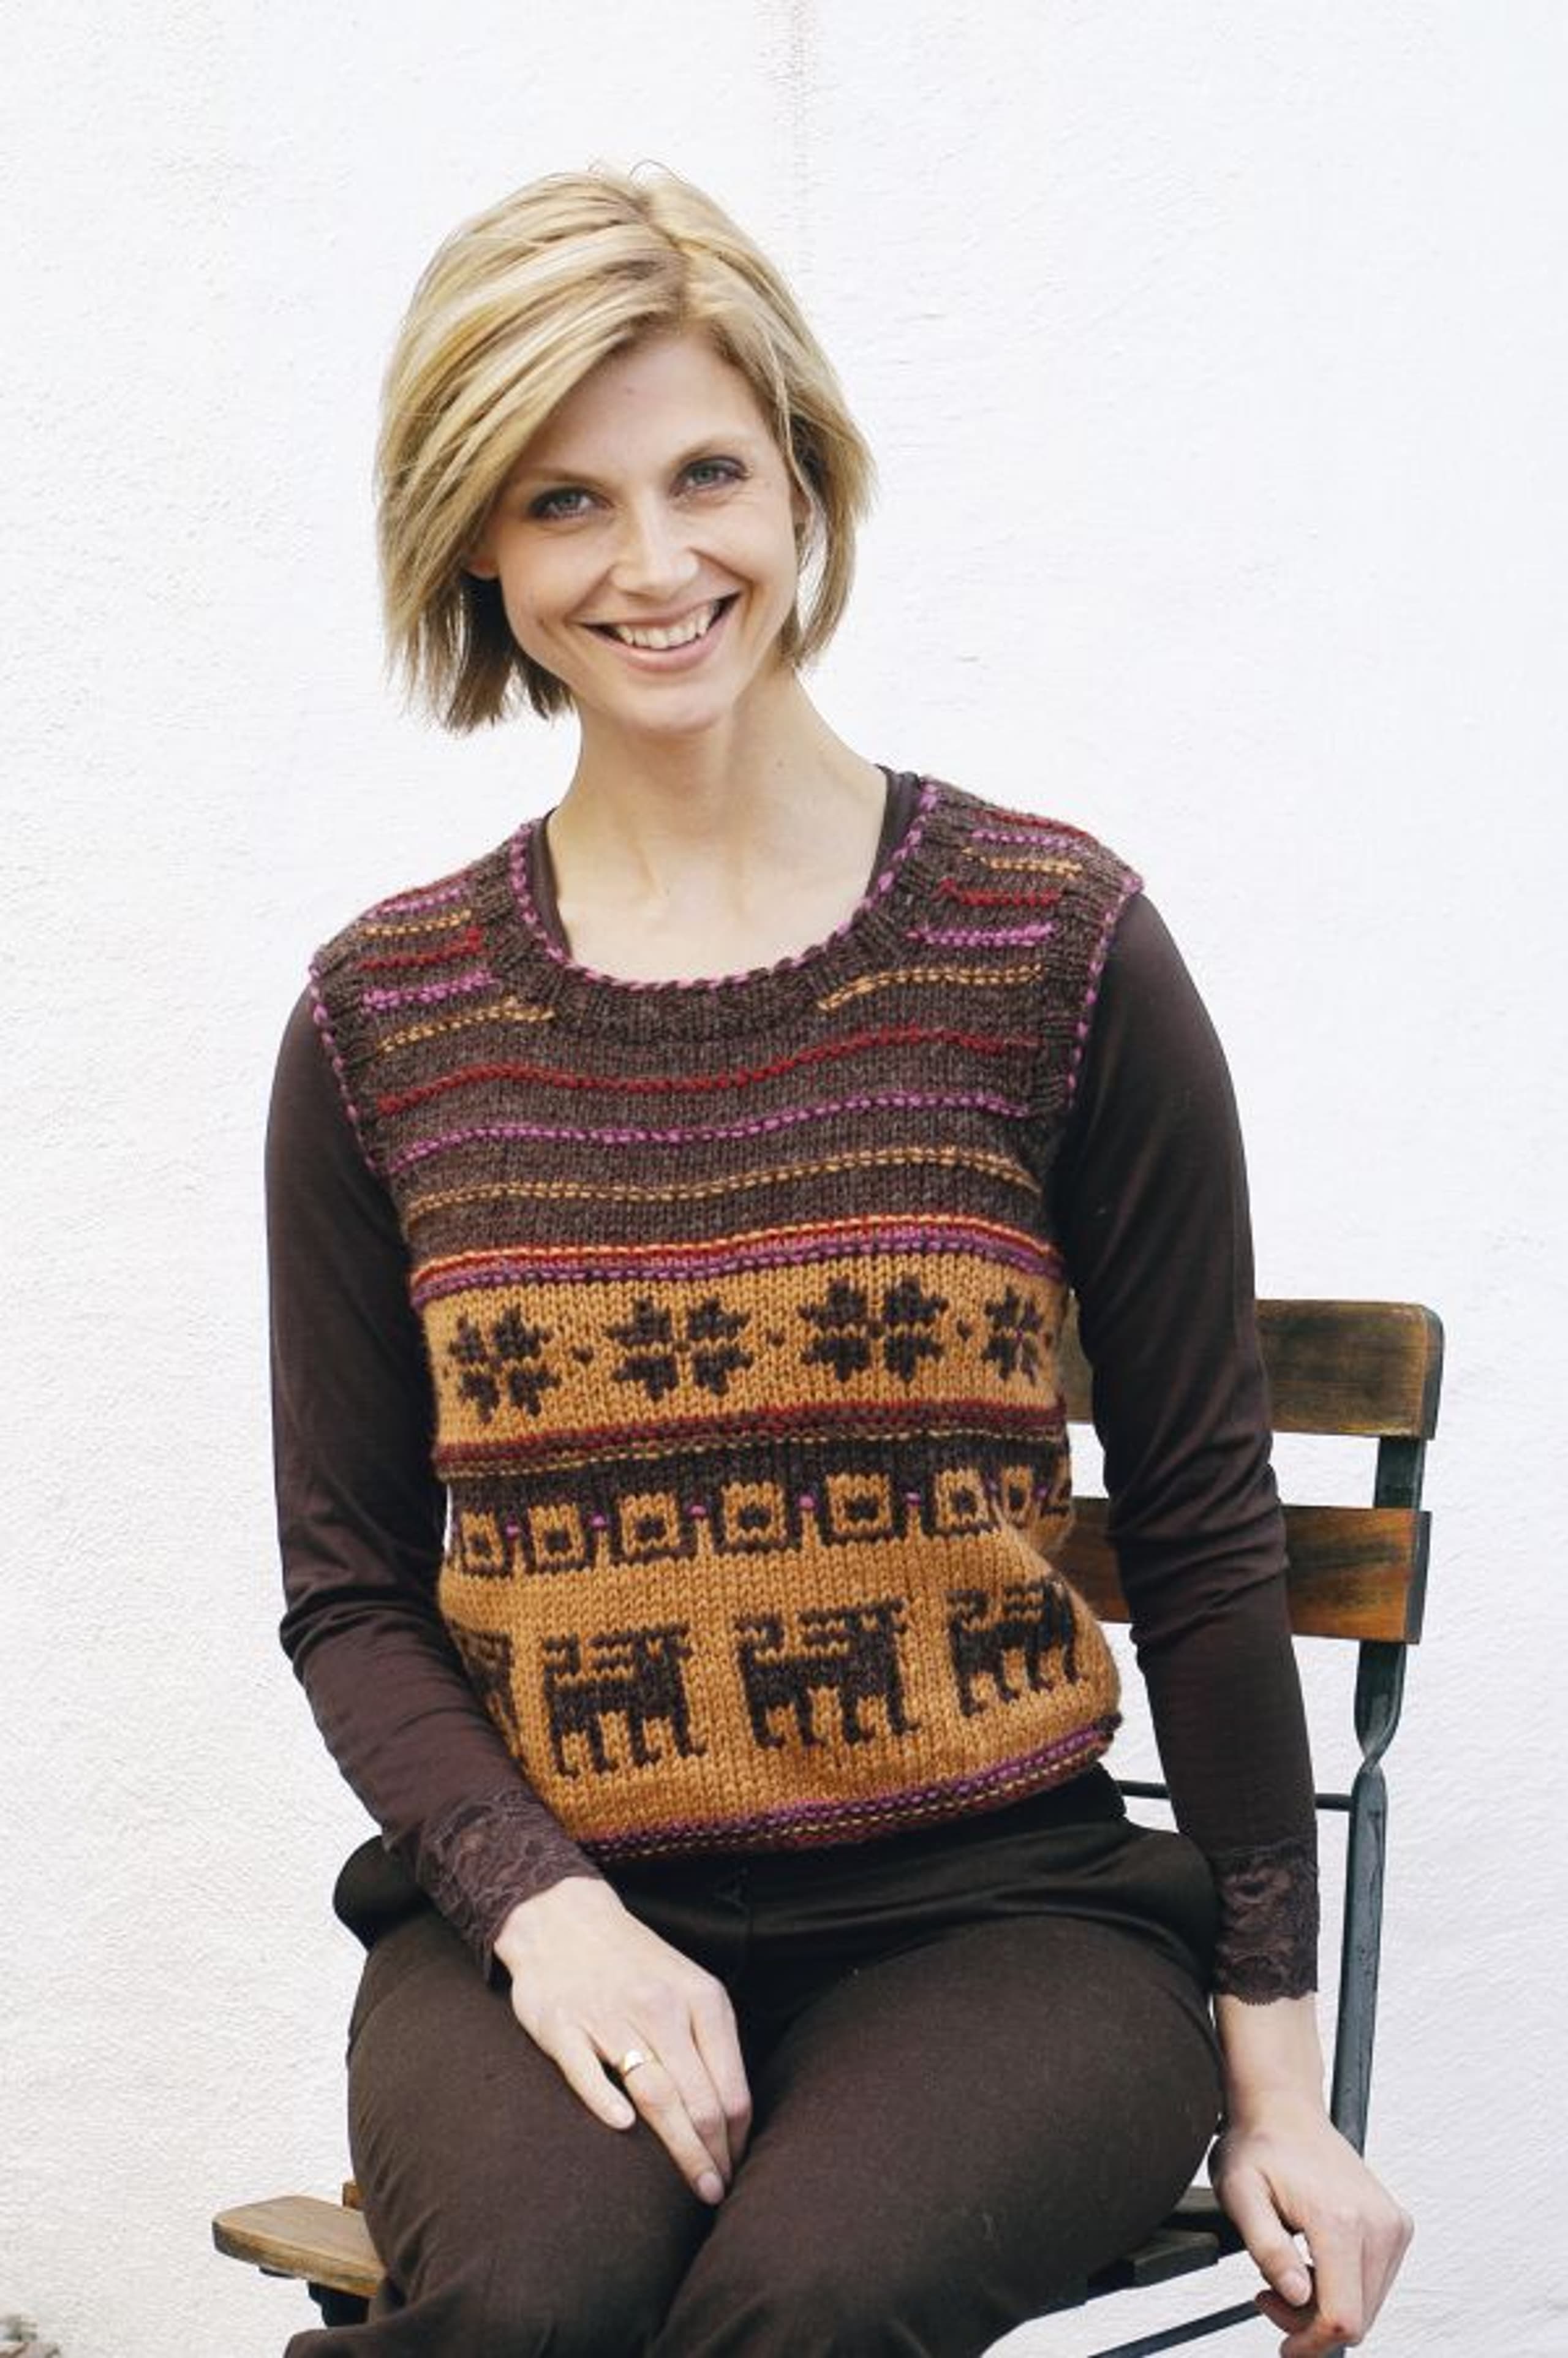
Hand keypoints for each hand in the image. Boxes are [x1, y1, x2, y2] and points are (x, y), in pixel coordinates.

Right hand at [493, 1875, 751, 2205]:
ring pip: (656, 2092)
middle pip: (700, 2100)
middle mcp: (661, 2008)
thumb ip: (710, 2045)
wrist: (563, 1917)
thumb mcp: (687, 1989)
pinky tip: (623, 2129)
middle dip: (714, 2158)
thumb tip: (734, 2120)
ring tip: (696, 2190)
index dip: (738, 2141)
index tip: (738, 2173)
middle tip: (719, 2196)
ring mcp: (610, 2016)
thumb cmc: (634, 1965)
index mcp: (700, 2000)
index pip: (732, 2089)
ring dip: (681, 2149)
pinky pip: (588, 2069)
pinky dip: (606, 2099)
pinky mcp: (562, 2025)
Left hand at [1211, 2096, 1412, 2354]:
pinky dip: (1344, 2286)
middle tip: (1270, 2294)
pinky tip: (1312, 2260)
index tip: (1283, 2344)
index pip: (1342, 2318)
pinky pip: (1376, 2283)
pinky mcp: (1396, 2225)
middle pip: (1359, 2319)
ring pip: (1369, 2306)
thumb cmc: (1259, 2145)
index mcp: (1341, 2219)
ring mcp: (1392, 2224)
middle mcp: (1379, 2223)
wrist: (1283, 2106)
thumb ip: (1267, 2248)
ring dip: (1327, 2306)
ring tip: (1287, 2272)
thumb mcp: (1240, 2194)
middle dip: (1311, 2323)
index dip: (1309, 2343)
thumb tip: (1294, 2294)